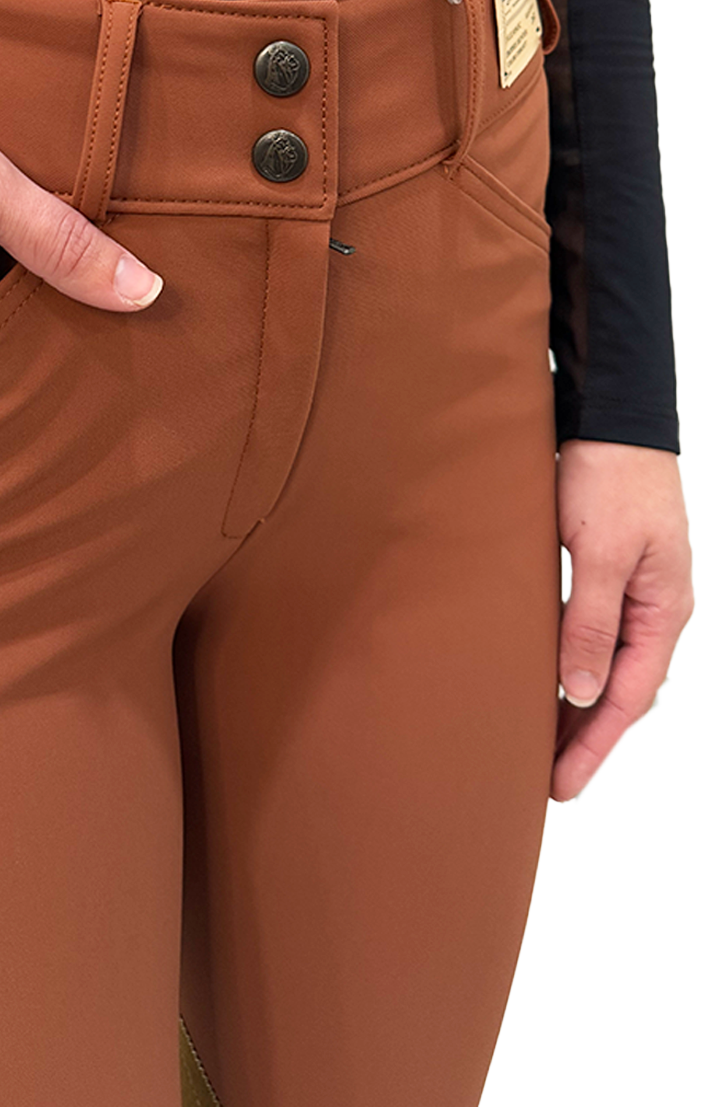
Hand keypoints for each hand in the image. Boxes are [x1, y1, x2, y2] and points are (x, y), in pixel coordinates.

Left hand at [552, 438, 693, 800]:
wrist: (612, 419)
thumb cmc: (611, 479)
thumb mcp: (602, 556)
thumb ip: (592, 625)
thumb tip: (583, 692)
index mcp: (664, 611)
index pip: (628, 698)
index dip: (593, 745)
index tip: (561, 784)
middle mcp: (654, 610)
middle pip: (621, 691)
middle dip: (585, 737)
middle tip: (545, 779)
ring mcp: (634, 594)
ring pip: (605, 667)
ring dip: (576, 706)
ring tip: (540, 743)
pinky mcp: (609, 575)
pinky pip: (593, 638)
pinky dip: (570, 666)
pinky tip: (546, 681)